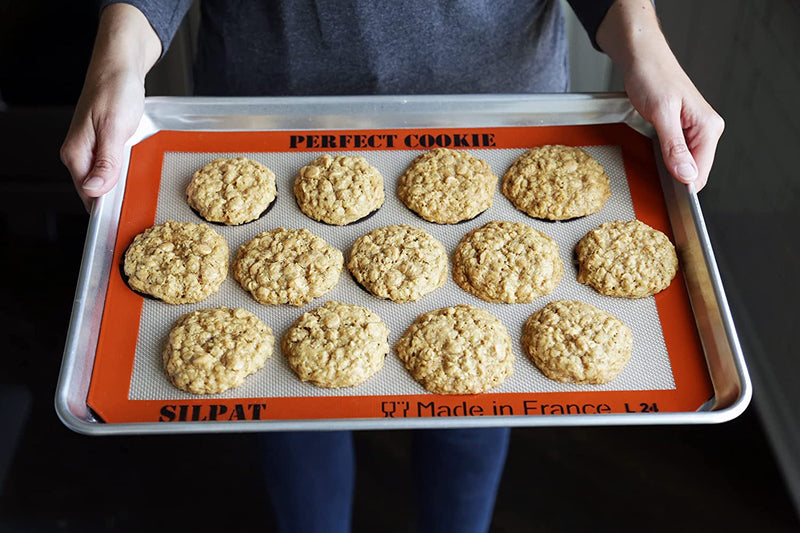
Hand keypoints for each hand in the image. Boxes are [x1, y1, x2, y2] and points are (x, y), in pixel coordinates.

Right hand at [60, 71, 144, 210]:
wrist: (120, 65)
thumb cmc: (115, 90)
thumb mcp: (114, 128)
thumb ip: (105, 162)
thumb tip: (94, 190)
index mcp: (76, 154)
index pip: (89, 196)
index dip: (110, 205)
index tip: (130, 207)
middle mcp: (79, 154)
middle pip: (98, 190)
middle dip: (120, 194)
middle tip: (140, 187)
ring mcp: (90, 149)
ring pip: (107, 178)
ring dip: (124, 180)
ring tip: (140, 172)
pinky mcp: (102, 143)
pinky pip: (113, 165)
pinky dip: (126, 167)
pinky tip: (137, 161)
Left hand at [622, 53, 723, 191]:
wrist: (642, 57)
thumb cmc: (652, 76)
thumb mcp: (661, 114)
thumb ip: (675, 146)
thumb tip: (687, 175)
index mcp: (708, 127)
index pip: (701, 172)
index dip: (683, 186)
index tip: (665, 193)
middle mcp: (707, 130)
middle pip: (695, 171)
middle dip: (675, 178)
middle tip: (654, 174)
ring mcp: (695, 130)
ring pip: (686, 164)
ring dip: (670, 169)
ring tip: (654, 160)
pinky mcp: (682, 129)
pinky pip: (679, 154)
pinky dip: (667, 160)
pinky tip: (656, 155)